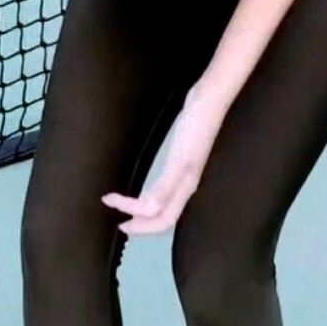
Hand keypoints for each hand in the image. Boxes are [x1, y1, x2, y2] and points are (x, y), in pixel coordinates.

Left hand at [103, 91, 223, 236]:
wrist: (209, 99)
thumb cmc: (196, 126)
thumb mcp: (180, 158)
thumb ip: (165, 186)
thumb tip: (148, 212)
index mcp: (185, 186)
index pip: (163, 220)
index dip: (142, 226)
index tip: (117, 220)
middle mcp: (184, 184)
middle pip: (163, 215)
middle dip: (140, 222)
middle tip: (117, 219)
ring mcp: (183, 172)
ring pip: (162, 203)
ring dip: (143, 209)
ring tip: (125, 207)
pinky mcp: (180, 160)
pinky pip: (162, 187)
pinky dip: (149, 193)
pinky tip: (143, 188)